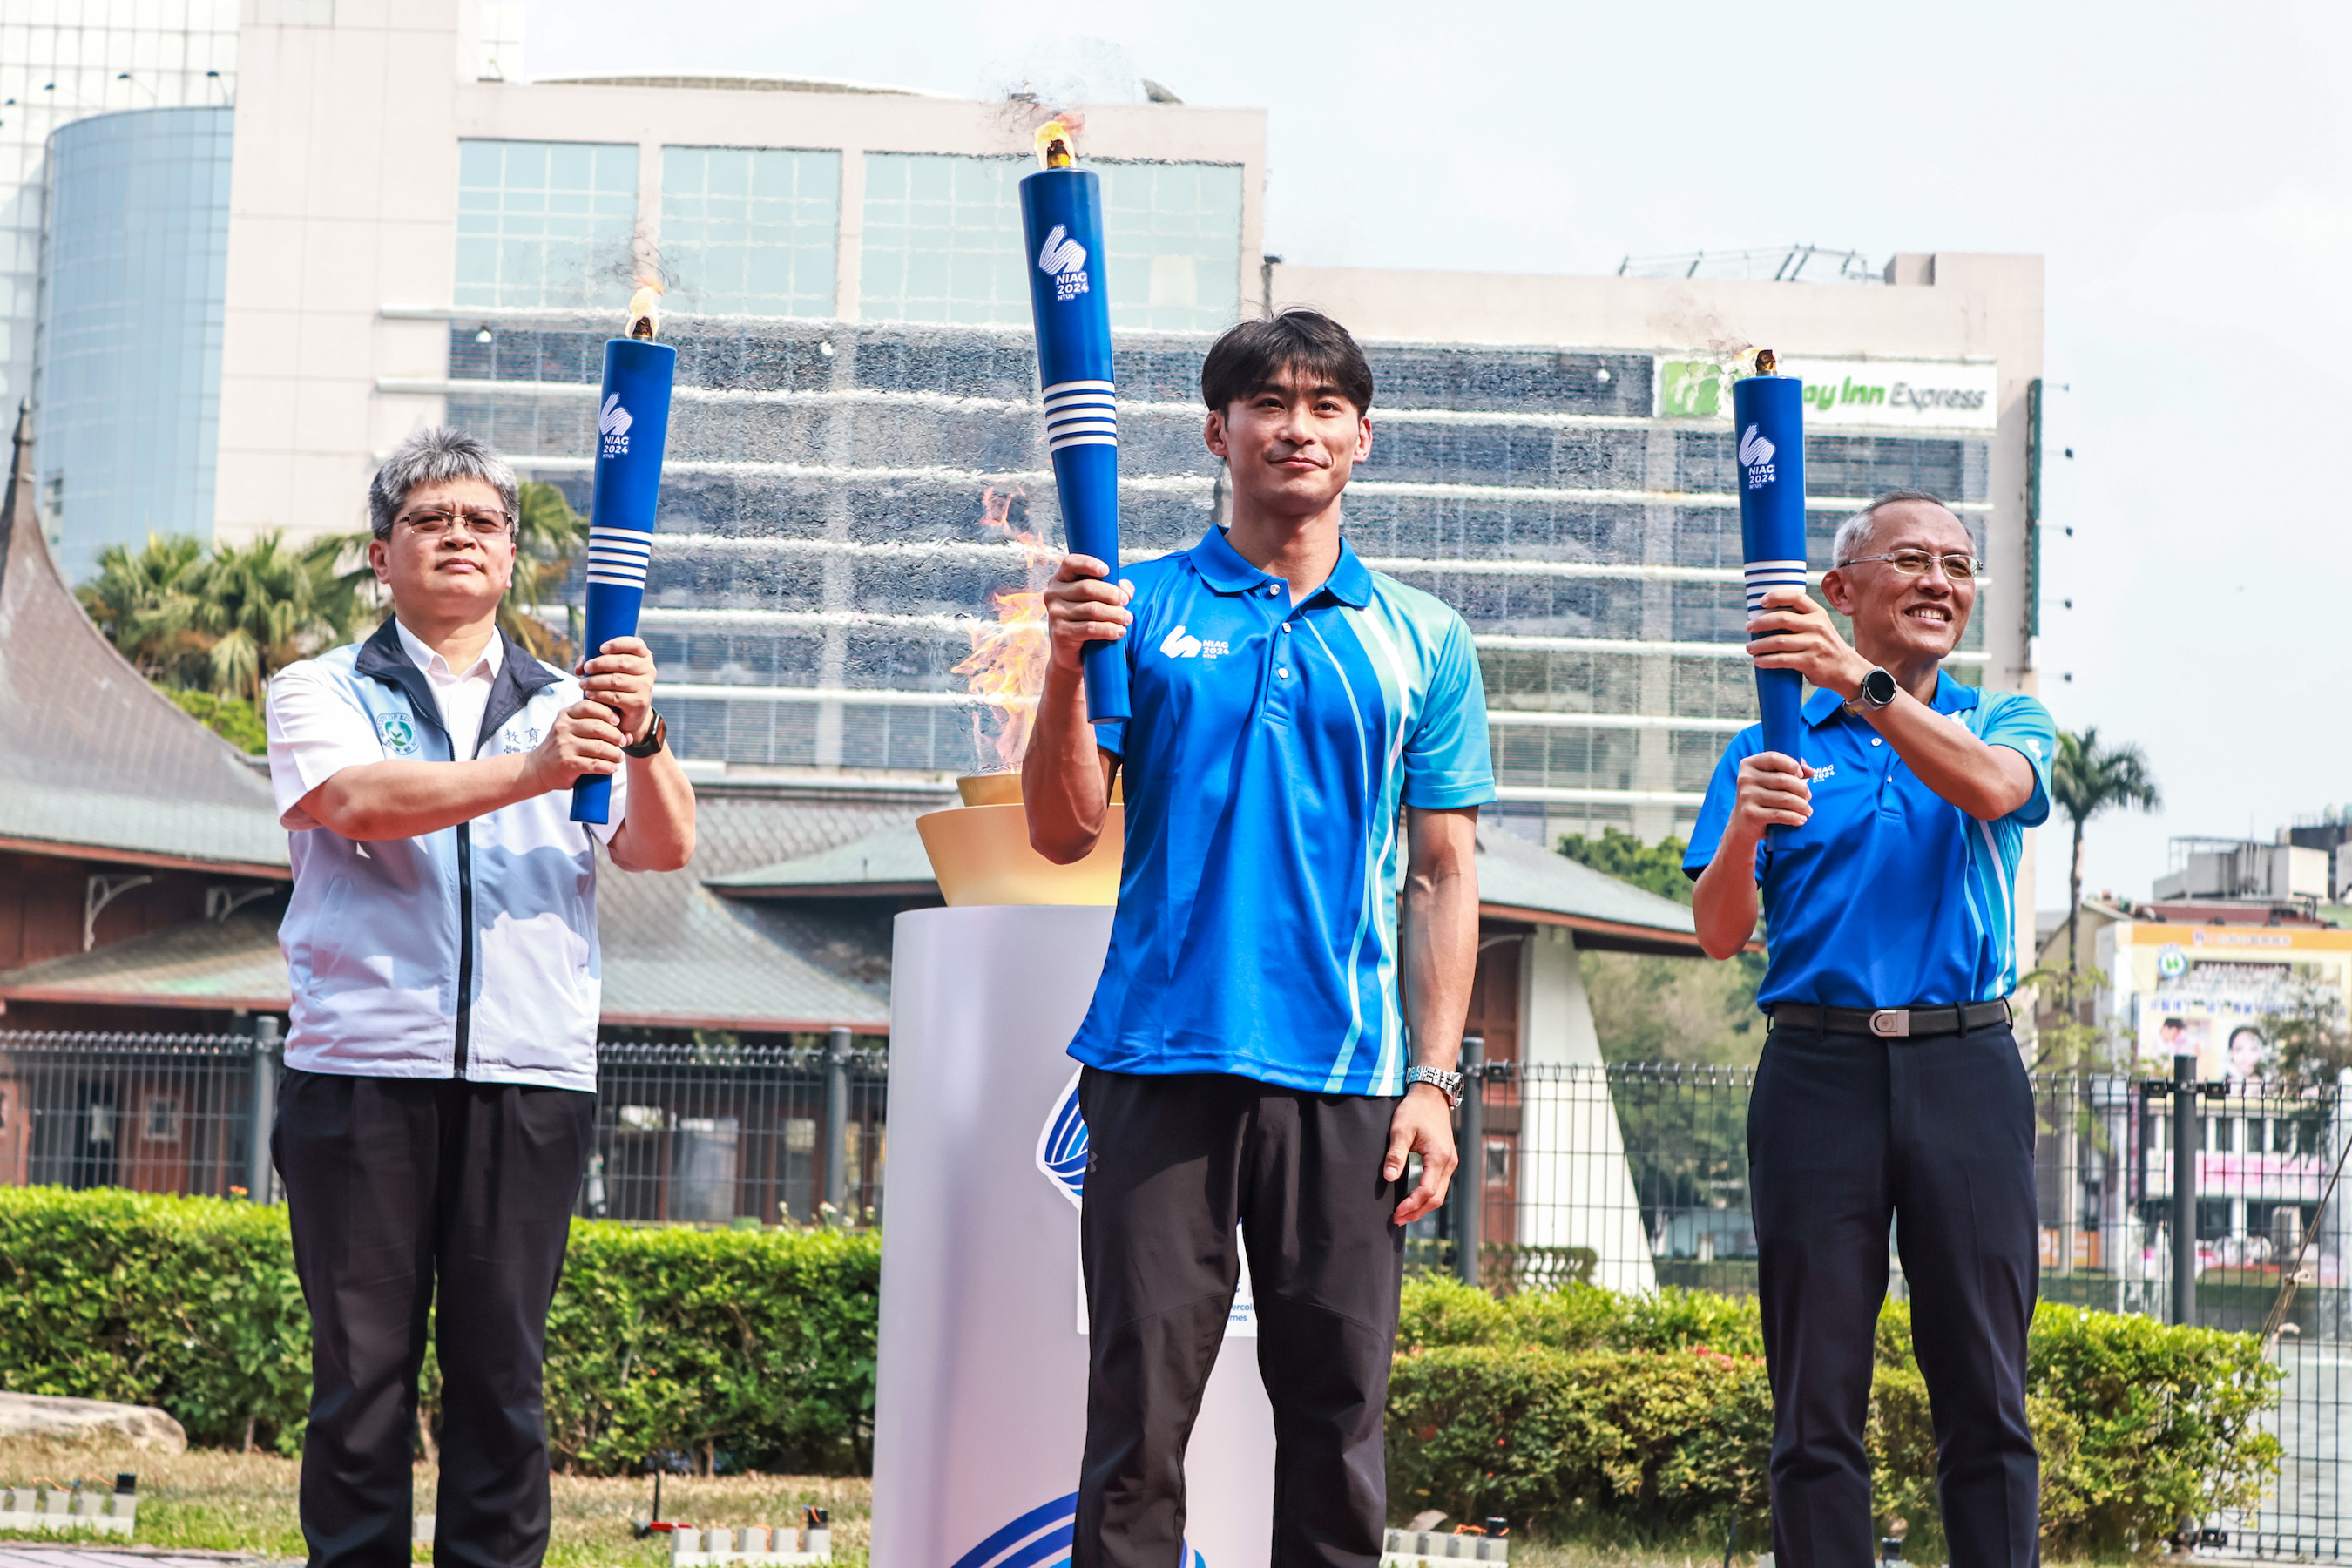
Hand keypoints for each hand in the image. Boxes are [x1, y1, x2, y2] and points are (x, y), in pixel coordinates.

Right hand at [521, 700, 627, 794]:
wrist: (539, 768)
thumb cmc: (562, 747)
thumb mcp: (571, 730)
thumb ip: (595, 727)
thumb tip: (627, 736)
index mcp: (565, 715)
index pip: (589, 706)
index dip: (607, 712)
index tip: (618, 721)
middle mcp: (563, 728)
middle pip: (597, 727)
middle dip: (615, 735)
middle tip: (622, 742)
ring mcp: (564, 746)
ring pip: (599, 747)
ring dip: (615, 753)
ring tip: (619, 757)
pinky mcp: (568, 763)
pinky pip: (595, 764)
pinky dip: (608, 767)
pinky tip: (612, 767)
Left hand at [576, 636, 657, 745]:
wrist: (632, 712)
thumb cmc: (618, 685)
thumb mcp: (610, 669)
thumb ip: (593, 662)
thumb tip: (580, 667)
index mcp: (643, 656)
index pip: (636, 644)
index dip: (618, 644)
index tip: (601, 648)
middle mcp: (648, 670)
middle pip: (623, 662)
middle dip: (600, 664)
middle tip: (587, 668)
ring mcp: (645, 687)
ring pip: (616, 680)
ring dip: (595, 681)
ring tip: (583, 683)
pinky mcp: (639, 702)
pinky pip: (615, 696)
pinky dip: (599, 695)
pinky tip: (590, 694)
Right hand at [1042, 553, 1132, 672]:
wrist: (1072, 654)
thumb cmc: (1088, 620)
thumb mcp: (1099, 600)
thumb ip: (1114, 588)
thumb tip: (1125, 587)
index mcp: (1061, 580)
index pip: (1071, 563)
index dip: (1089, 564)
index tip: (1107, 570)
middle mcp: (1053, 594)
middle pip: (1087, 588)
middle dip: (1112, 594)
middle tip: (1125, 602)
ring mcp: (1055, 614)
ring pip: (1092, 609)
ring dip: (1115, 614)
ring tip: (1127, 619)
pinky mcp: (1061, 632)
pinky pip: (1090, 628)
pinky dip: (1109, 629)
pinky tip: (1120, 631)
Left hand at [1385, 1083, 1458, 1225]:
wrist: (1431, 1094)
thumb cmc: (1414, 1110)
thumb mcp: (1400, 1130)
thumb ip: (1395, 1155)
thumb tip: (1389, 1178)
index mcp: (1439, 1157)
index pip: (1427, 1191)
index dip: (1411, 1205)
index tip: (1395, 1213)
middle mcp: (1449, 1162)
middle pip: (1436, 1198)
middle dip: (1417, 1211)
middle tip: (1397, 1220)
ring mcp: (1450, 1161)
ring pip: (1440, 1193)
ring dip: (1423, 1206)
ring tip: (1403, 1214)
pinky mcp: (1447, 1159)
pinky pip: (1440, 1184)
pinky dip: (1428, 1196)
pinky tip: (1414, 1200)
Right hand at [1727, 751, 1812, 847]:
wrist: (1742, 826)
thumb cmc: (1762, 799)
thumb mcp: (1770, 781)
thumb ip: (1789, 770)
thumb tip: (1810, 771)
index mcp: (1748, 765)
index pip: (1773, 758)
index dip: (1792, 764)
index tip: (1801, 775)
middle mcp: (1745, 778)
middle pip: (1783, 779)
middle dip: (1802, 789)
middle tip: (1808, 797)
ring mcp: (1746, 796)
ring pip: (1785, 798)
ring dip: (1802, 805)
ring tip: (1807, 811)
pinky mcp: (1750, 814)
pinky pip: (1780, 814)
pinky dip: (1795, 818)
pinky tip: (1801, 820)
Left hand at [1747, 587, 1871, 697]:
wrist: (1847, 670)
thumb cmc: (1826, 647)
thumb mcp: (1820, 627)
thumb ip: (1801, 621)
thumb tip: (1767, 620)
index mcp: (1818, 614)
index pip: (1796, 597)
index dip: (1777, 596)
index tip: (1761, 601)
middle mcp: (1817, 626)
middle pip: (1782, 619)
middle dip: (1760, 623)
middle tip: (1749, 627)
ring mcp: (1814, 644)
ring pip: (1779, 641)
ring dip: (1759, 645)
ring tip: (1750, 648)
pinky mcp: (1810, 662)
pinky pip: (1782, 659)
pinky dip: (1767, 661)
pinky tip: (1758, 661)